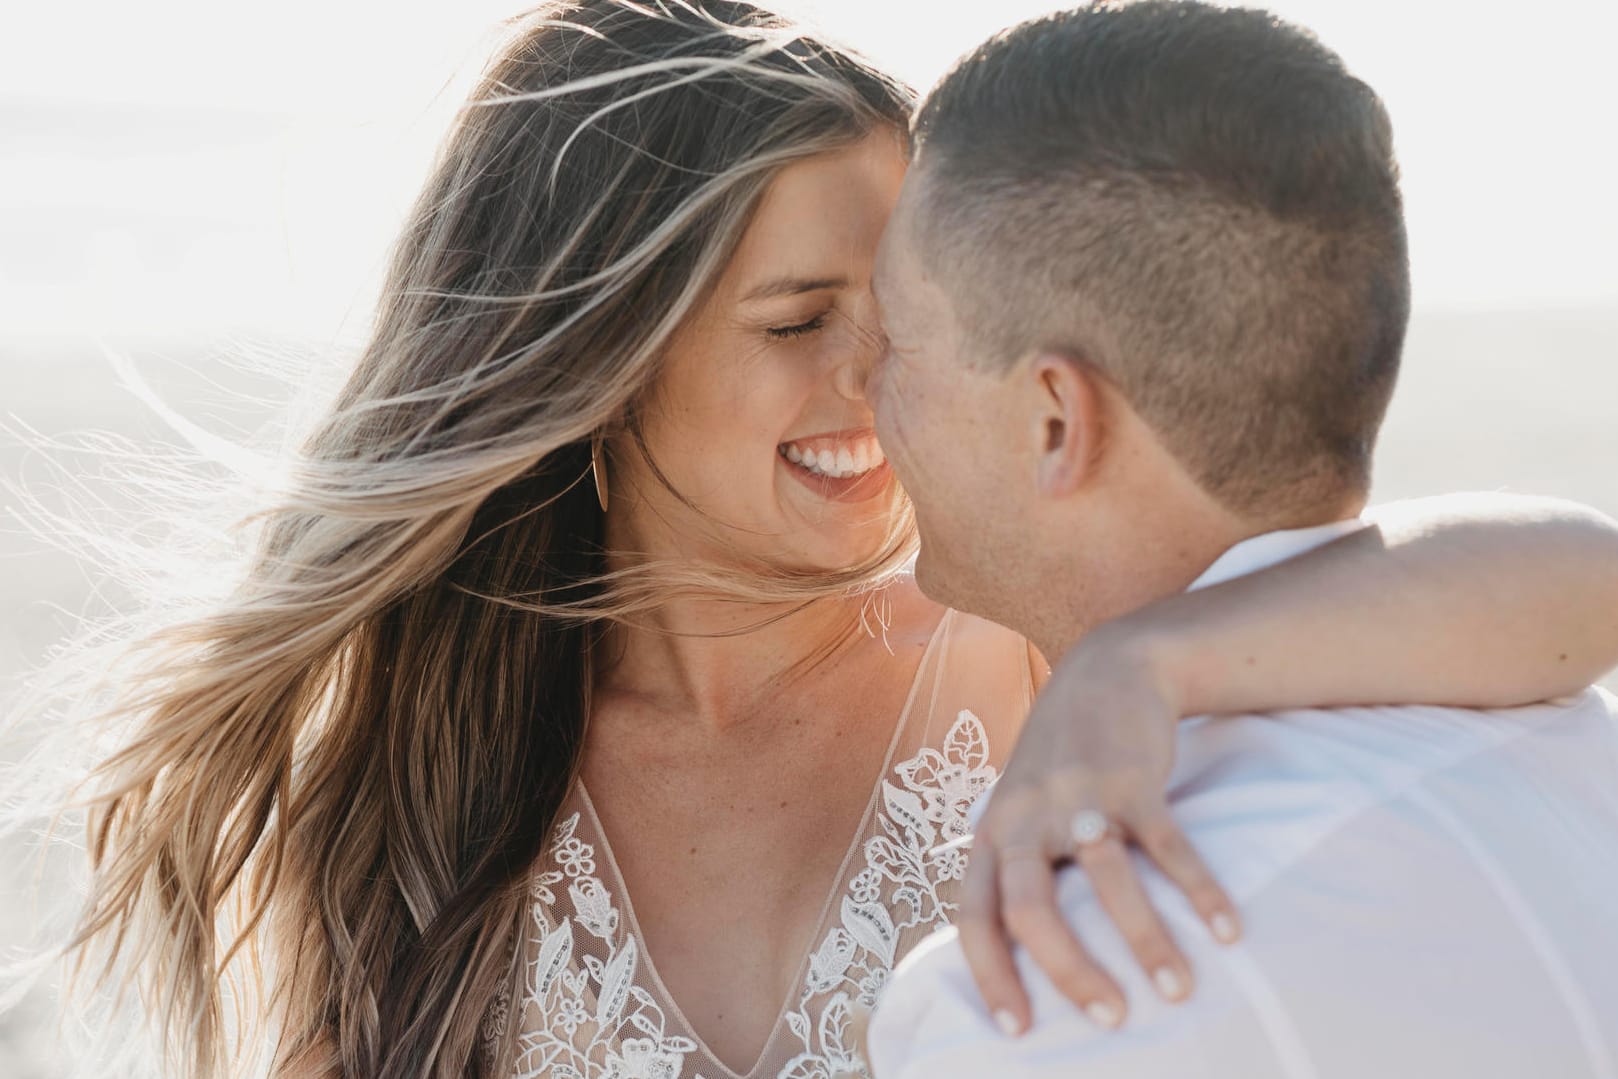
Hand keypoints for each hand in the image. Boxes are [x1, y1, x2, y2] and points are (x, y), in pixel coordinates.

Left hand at [956, 625, 1240, 1035]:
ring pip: (1107, 880)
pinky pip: (1167, 845)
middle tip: (1110, 1019)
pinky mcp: (1134, 780)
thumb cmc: (1061, 757)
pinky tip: (1226, 931)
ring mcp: (1080, 797)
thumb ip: (1018, 869)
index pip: (975, 916)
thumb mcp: (1021, 807)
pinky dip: (1198, 890)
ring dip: (1146, 940)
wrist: (1107, 667)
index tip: (1017, 1031)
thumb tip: (1030, 958)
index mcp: (993, 833)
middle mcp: (1027, 818)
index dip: (990, 975)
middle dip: (1068, 972)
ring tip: (1177, 991)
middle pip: (1029, 908)